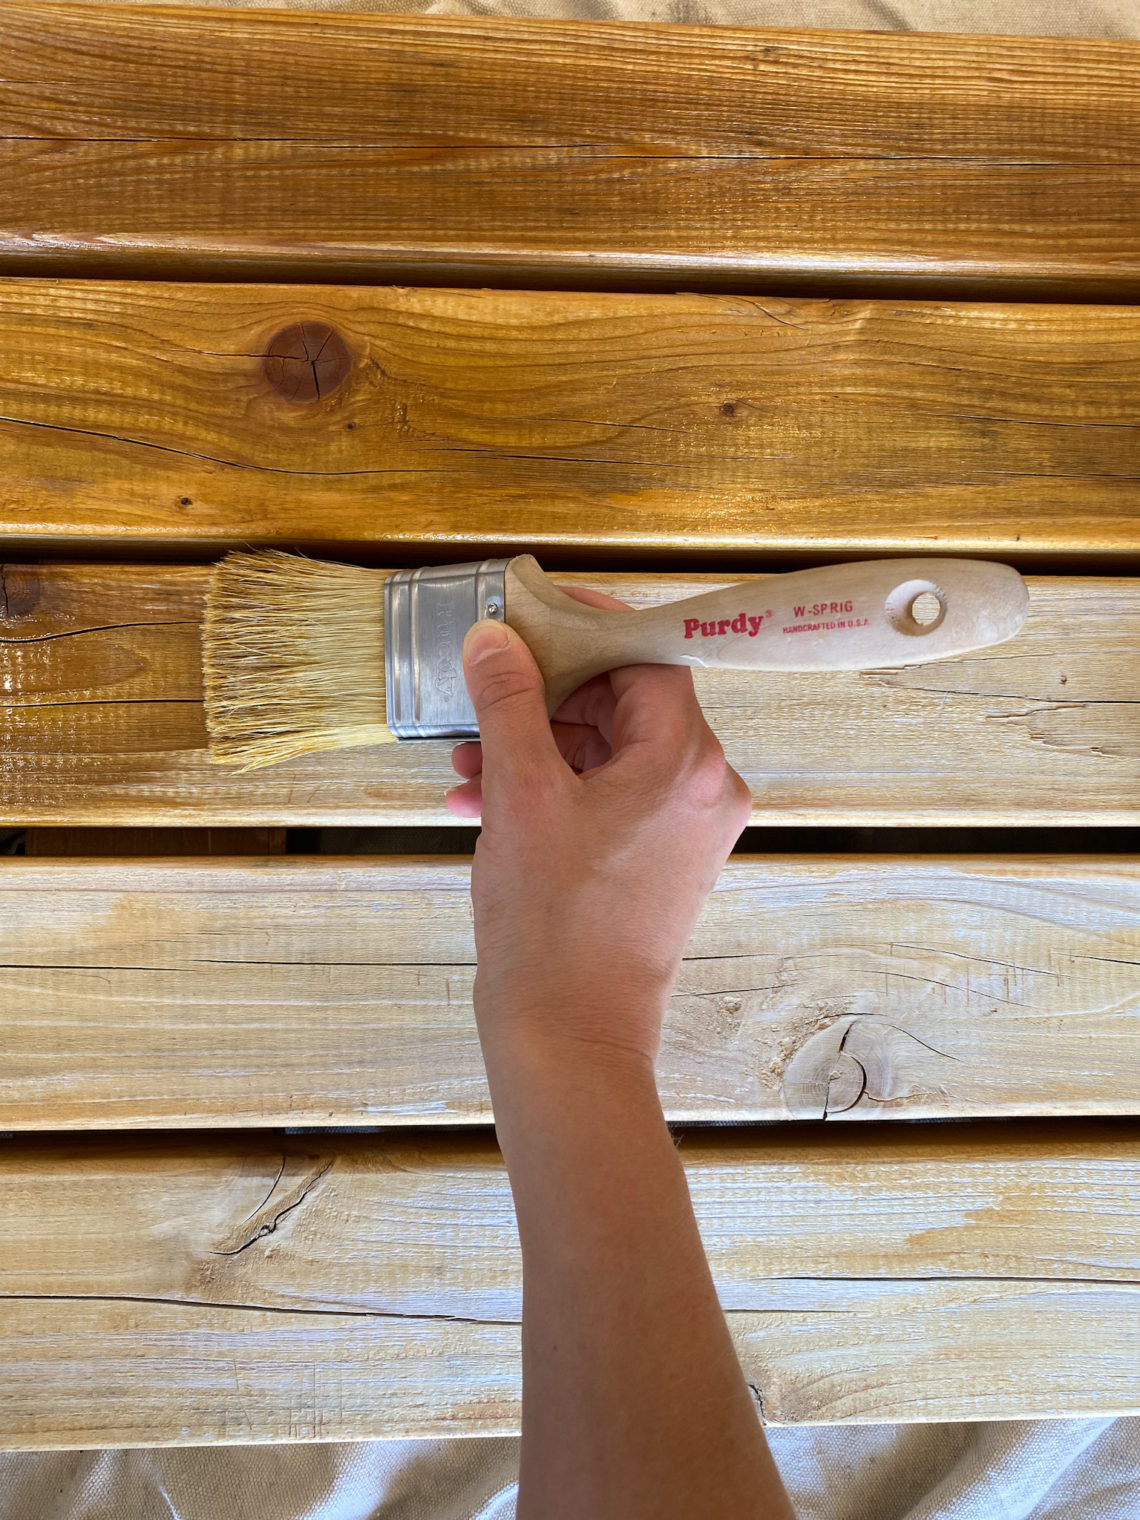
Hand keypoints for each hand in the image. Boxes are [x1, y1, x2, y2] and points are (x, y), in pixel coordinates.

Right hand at [446, 586, 752, 1070]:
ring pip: (608, 756)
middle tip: (486, 696)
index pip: (649, 660)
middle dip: (545, 701)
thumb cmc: (554, 925)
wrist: (568, 1037)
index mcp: (686, 764)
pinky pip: (607, 800)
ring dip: (537, 749)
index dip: (590, 631)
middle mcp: (701, 792)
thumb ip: (509, 704)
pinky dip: (552, 792)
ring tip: (467, 765)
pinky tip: (481, 801)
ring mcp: (684, 833)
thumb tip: (496, 639)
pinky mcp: (659, 864)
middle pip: (627, 706)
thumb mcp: (520, 795)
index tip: (537, 618)